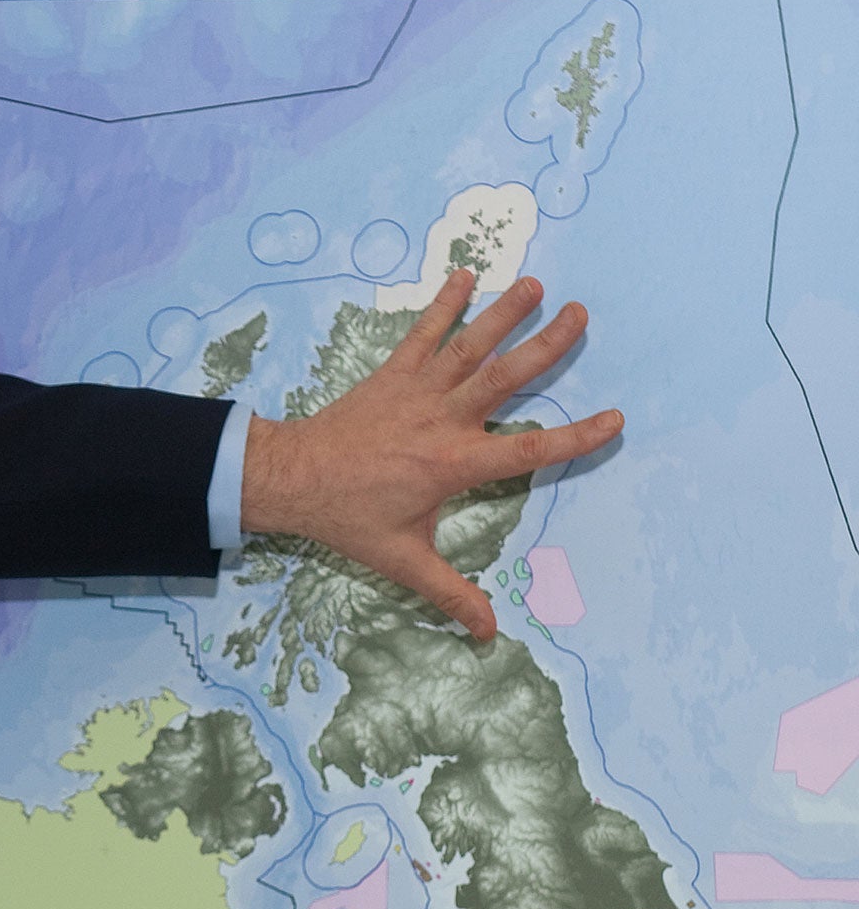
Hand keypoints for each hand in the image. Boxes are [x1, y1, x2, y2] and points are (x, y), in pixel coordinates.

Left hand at [239, 268, 621, 640]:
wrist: (293, 479)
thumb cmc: (348, 519)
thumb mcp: (402, 560)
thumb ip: (450, 593)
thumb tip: (488, 633)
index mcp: (455, 464)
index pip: (529, 450)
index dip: (576, 437)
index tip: (616, 418)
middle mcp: (443, 420)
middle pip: (506, 377)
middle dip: (547, 345)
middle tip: (582, 314)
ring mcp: (417, 392)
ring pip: (469, 346)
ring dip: (502, 312)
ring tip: (536, 284)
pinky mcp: (390, 375)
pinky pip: (421, 334)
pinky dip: (442, 304)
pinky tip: (463, 275)